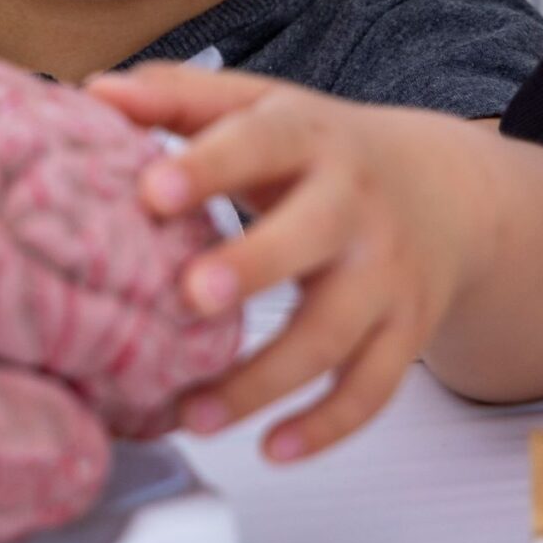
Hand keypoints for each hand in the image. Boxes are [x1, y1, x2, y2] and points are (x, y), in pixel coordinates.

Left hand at [86, 64, 486, 463]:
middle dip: (253, 266)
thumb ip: (179, 100)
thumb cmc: (323, 151)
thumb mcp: (260, 109)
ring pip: (333, 335)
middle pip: (310, 237)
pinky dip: (327, 427)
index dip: (207, 165)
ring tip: (194, 416)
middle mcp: (355, 206)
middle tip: (190, 296)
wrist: (447, 191)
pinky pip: (372, 389)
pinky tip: (273, 449)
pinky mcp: (405, 332)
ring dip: (263, 382)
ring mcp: (386, 275)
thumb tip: (96, 93)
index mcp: (310, 138)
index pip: (261, 142)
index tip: (151, 190)